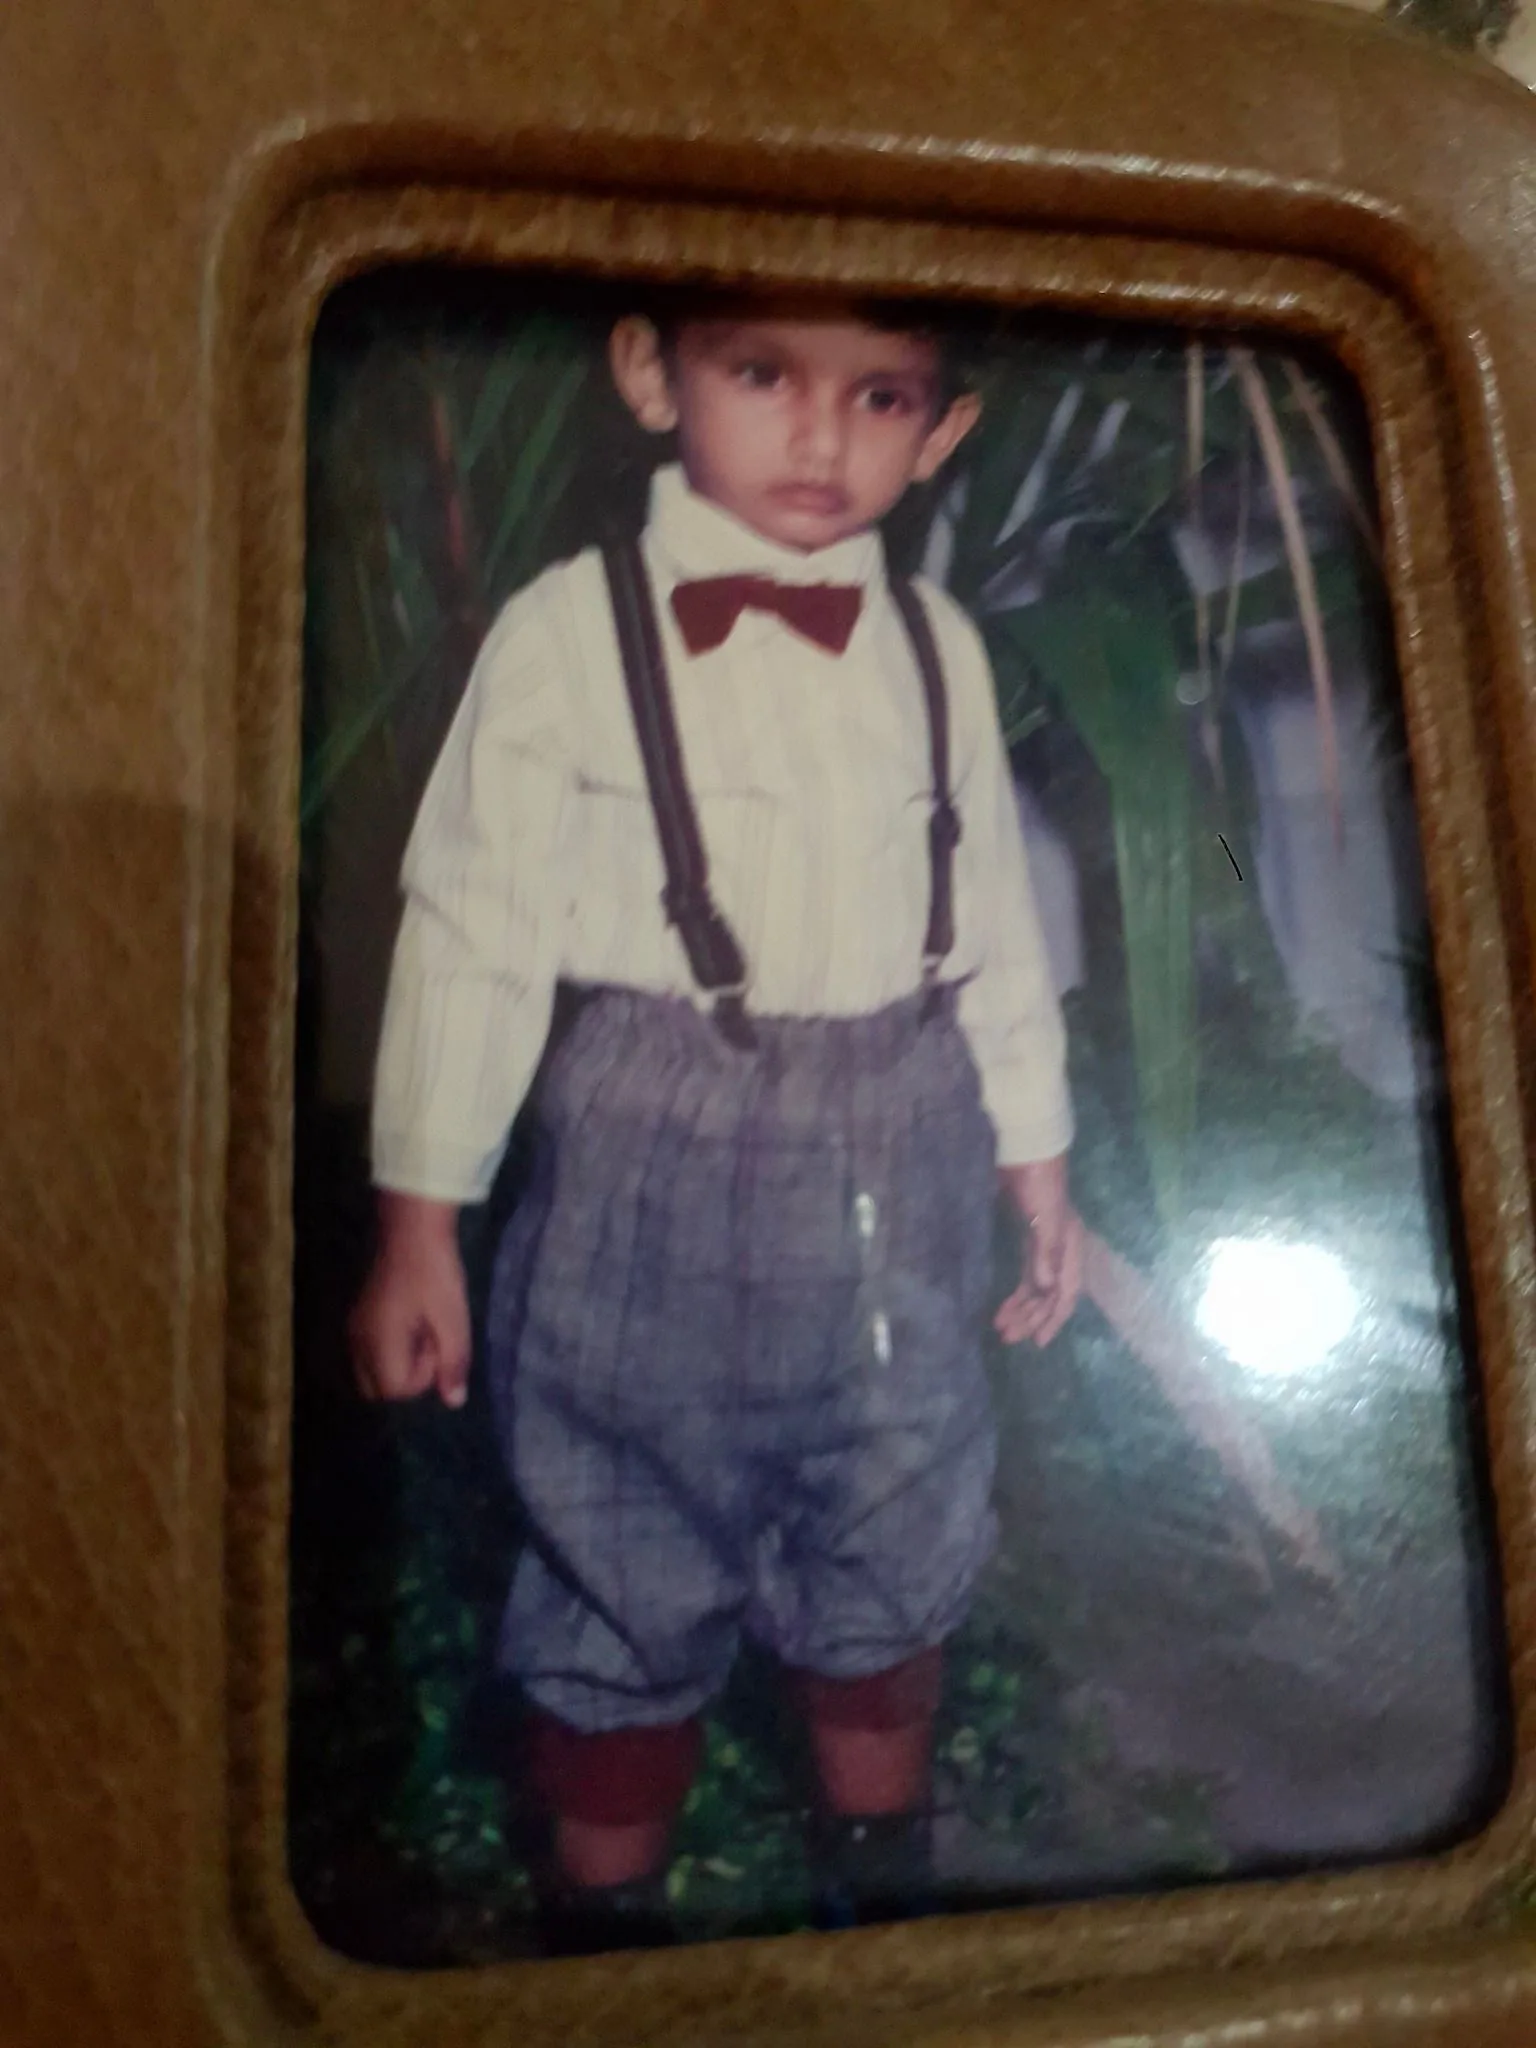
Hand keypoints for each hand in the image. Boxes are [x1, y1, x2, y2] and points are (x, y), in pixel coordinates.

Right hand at [349, 1191, 471, 1407]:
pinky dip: (388, 1350)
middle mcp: (357, 1341)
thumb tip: (454, 1402)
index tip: (438, 1343)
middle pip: (378, 1389)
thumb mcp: (453, 1320)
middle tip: (429, 1341)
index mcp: (378, 1343)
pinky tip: (409, 1321)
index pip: (396, 1390)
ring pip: (371, 1371)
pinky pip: (368, 1352)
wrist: (411, 1227)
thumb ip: (453, 1363)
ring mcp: (354, 1328)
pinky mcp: (358, 1316)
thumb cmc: (435, 1273)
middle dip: (407, 1377)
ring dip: (397, 1363)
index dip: (424, 1375)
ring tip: (421, 1330)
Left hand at [994, 1154, 1082, 1347]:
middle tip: (1008, 1338)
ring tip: (1000, 1328)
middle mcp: (1061, 1251)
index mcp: (1071, 1248)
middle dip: (1031, 1318)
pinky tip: (1002, 1307)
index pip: (1066, 1294)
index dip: (1053, 1319)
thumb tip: (1047, 1287)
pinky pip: (1025, 1275)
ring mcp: (1044, 1245)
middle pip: (1048, 1296)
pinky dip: (1015, 1293)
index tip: (1038, 1341)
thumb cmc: (1038, 1182)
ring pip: (1035, 1288)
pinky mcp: (1028, 1237)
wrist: (1026, 1150)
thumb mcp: (1044, 1217)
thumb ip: (1046, 1252)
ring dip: (1021, 1309)